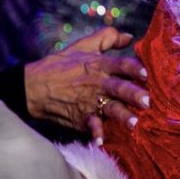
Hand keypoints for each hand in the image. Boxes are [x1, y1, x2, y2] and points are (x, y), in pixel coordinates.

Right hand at [24, 27, 148, 144]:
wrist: (33, 86)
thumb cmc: (61, 65)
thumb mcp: (83, 45)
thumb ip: (107, 38)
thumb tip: (130, 37)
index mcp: (100, 65)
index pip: (121, 65)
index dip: (133, 68)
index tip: (145, 74)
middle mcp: (98, 83)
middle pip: (119, 88)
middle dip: (132, 94)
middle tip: (146, 101)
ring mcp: (89, 102)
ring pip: (110, 108)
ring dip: (121, 115)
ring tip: (134, 123)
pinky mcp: (80, 117)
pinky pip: (90, 125)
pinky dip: (94, 133)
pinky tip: (100, 142)